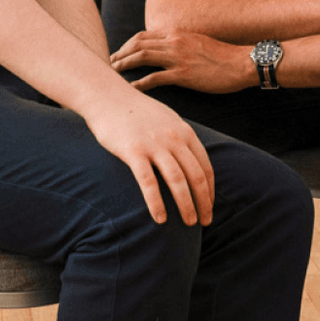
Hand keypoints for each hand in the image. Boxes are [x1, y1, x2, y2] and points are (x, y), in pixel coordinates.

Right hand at [82, 88, 214, 225]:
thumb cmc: (138, 112)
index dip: (210, 190)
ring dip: (186, 205)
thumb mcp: (168, 120)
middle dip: (203, 202)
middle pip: (195, 176)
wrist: (109, 97)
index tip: (210, 207)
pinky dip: (156, 202)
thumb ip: (181, 138)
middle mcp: (174, 138)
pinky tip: (160, 219)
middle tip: (204, 222)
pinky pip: (148, 182)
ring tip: (189, 224)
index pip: (205, 166)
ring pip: (177, 180)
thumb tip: (191, 160)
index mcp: (185, 132)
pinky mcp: (133, 151)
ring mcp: (154, 144)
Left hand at [110, 30, 251, 93]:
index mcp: (177, 33)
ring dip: (124, 65)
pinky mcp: (183, 74)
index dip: (127, 45)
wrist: (242, 63)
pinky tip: (131, 89)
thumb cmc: (223, 56)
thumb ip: (180, 44)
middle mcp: (174, 41)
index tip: (119, 54)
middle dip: (120, 54)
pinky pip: (154, 78)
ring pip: (141, 57)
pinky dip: (139, 83)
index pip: (143, 35)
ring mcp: (178, 57)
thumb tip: (166, 52)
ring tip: (113, 74)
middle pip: (137, 44)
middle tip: (109, 65)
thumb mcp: (198, 42)